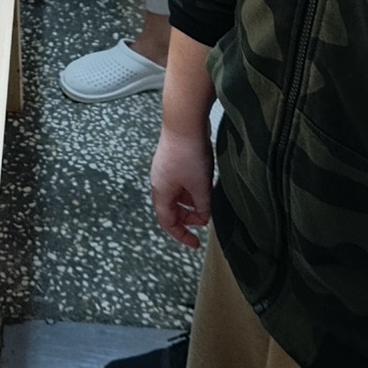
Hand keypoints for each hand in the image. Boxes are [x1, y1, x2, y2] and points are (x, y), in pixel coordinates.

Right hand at [150, 123, 213, 248]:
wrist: (183, 123)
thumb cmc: (189, 155)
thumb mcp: (200, 186)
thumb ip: (202, 206)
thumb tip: (203, 218)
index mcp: (161, 192)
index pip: (167, 222)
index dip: (181, 236)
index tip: (195, 244)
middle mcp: (159, 183)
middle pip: (170, 209)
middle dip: (187, 218)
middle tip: (204, 221)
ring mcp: (164, 171)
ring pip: (176, 195)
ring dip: (190, 203)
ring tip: (207, 202)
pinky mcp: (172, 160)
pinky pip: (179, 183)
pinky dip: (190, 190)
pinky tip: (204, 185)